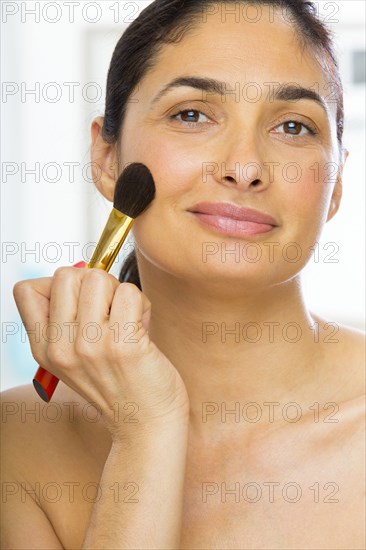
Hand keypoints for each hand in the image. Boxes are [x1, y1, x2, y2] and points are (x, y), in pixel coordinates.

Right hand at [13, 267, 189, 440]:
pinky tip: (143, 328)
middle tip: (111, 310)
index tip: (81, 305)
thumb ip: (66, 318)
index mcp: (44, 349)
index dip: (58, 286)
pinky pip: (129, 293)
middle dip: (95, 282)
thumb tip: (79, 271)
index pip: (26, 290)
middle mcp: (61, 348)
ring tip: (128, 320)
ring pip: (98, 278)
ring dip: (120, 293)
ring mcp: (91, 346)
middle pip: (67, 275)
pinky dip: (141, 304)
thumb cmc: (118, 381)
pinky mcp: (123, 346)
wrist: (146, 424)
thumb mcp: (75, 357)